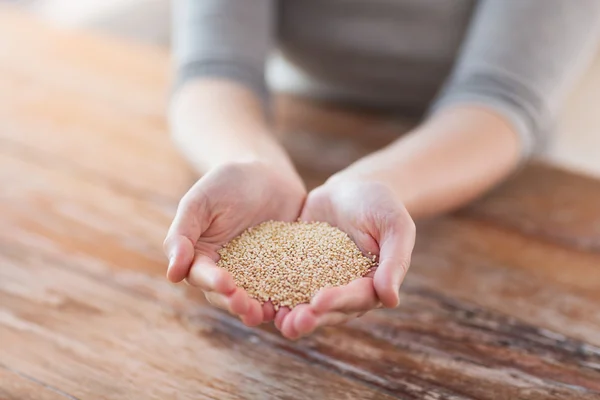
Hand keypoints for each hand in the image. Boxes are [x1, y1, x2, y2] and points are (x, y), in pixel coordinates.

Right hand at [164, 161, 305, 325]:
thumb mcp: (200, 201)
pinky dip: (287, 300)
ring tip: (269, 315)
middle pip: (227, 295)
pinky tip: (295, 305)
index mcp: (202, 257)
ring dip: (259, 310)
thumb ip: (183, 233)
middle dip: (236, 303)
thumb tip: (172, 274)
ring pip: (254, 298)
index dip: (212, 282)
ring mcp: (256, 274)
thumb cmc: (227, 182)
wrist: (266, 173)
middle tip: (248, 307)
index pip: (202, 276)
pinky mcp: (282, 271)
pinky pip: (283, 288)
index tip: (226, 284)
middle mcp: (227, 271)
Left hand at [275, 179, 414, 338]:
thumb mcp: (395, 226)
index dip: (338, 302)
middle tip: (291, 324)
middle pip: (327, 310)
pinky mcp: (297, 269)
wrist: (352, 188)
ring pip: (304, 303)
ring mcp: (319, 281)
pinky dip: (271, 291)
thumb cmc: (381, 204)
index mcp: (370, 285)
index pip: (355, 298)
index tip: (319, 302)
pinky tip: (254, 296)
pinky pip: (284, 283)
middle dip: (309, 318)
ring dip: (289, 314)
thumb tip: (391, 299)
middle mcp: (343, 290)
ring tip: (273, 319)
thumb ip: (394, 261)